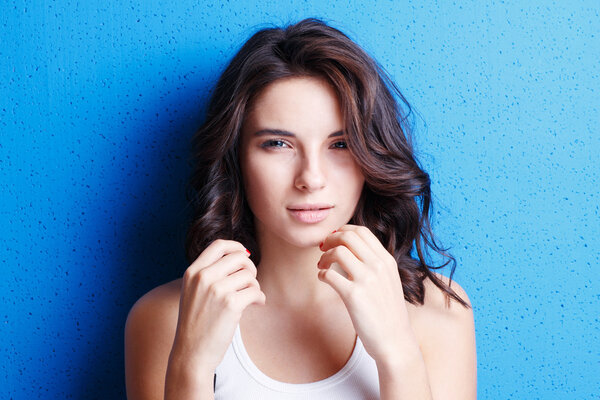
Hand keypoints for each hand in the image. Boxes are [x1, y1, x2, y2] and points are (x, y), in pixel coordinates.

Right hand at [169, 239, 265, 375]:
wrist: (191, 353)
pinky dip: (259, 298)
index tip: (245, 254)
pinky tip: (255, 304)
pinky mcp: (230, 304)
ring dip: (254, 286)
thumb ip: (209, 274)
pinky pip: (256, 291)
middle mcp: (203, 277)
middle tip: (250, 282)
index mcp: (193, 272)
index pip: (219, 245)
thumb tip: (241, 256)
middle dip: (250, 268)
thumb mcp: (193, 292)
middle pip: (239, 258)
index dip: (236, 246)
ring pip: (249, 275)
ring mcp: (216, 290)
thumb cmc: (196, 324)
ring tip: (249, 298)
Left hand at [317, 225, 417, 363]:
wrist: (395, 341)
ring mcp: (367, 280)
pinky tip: (324, 279)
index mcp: (386, 260)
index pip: (362, 231)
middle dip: (330, 240)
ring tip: (322, 266)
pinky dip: (322, 274)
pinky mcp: (354, 296)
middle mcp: (378, 266)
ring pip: (338, 252)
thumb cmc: (387, 312)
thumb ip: (374, 263)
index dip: (342, 231)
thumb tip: (350, 248)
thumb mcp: (388, 280)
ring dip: (324, 257)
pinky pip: (330, 275)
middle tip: (323, 249)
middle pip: (347, 237)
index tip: (334, 239)